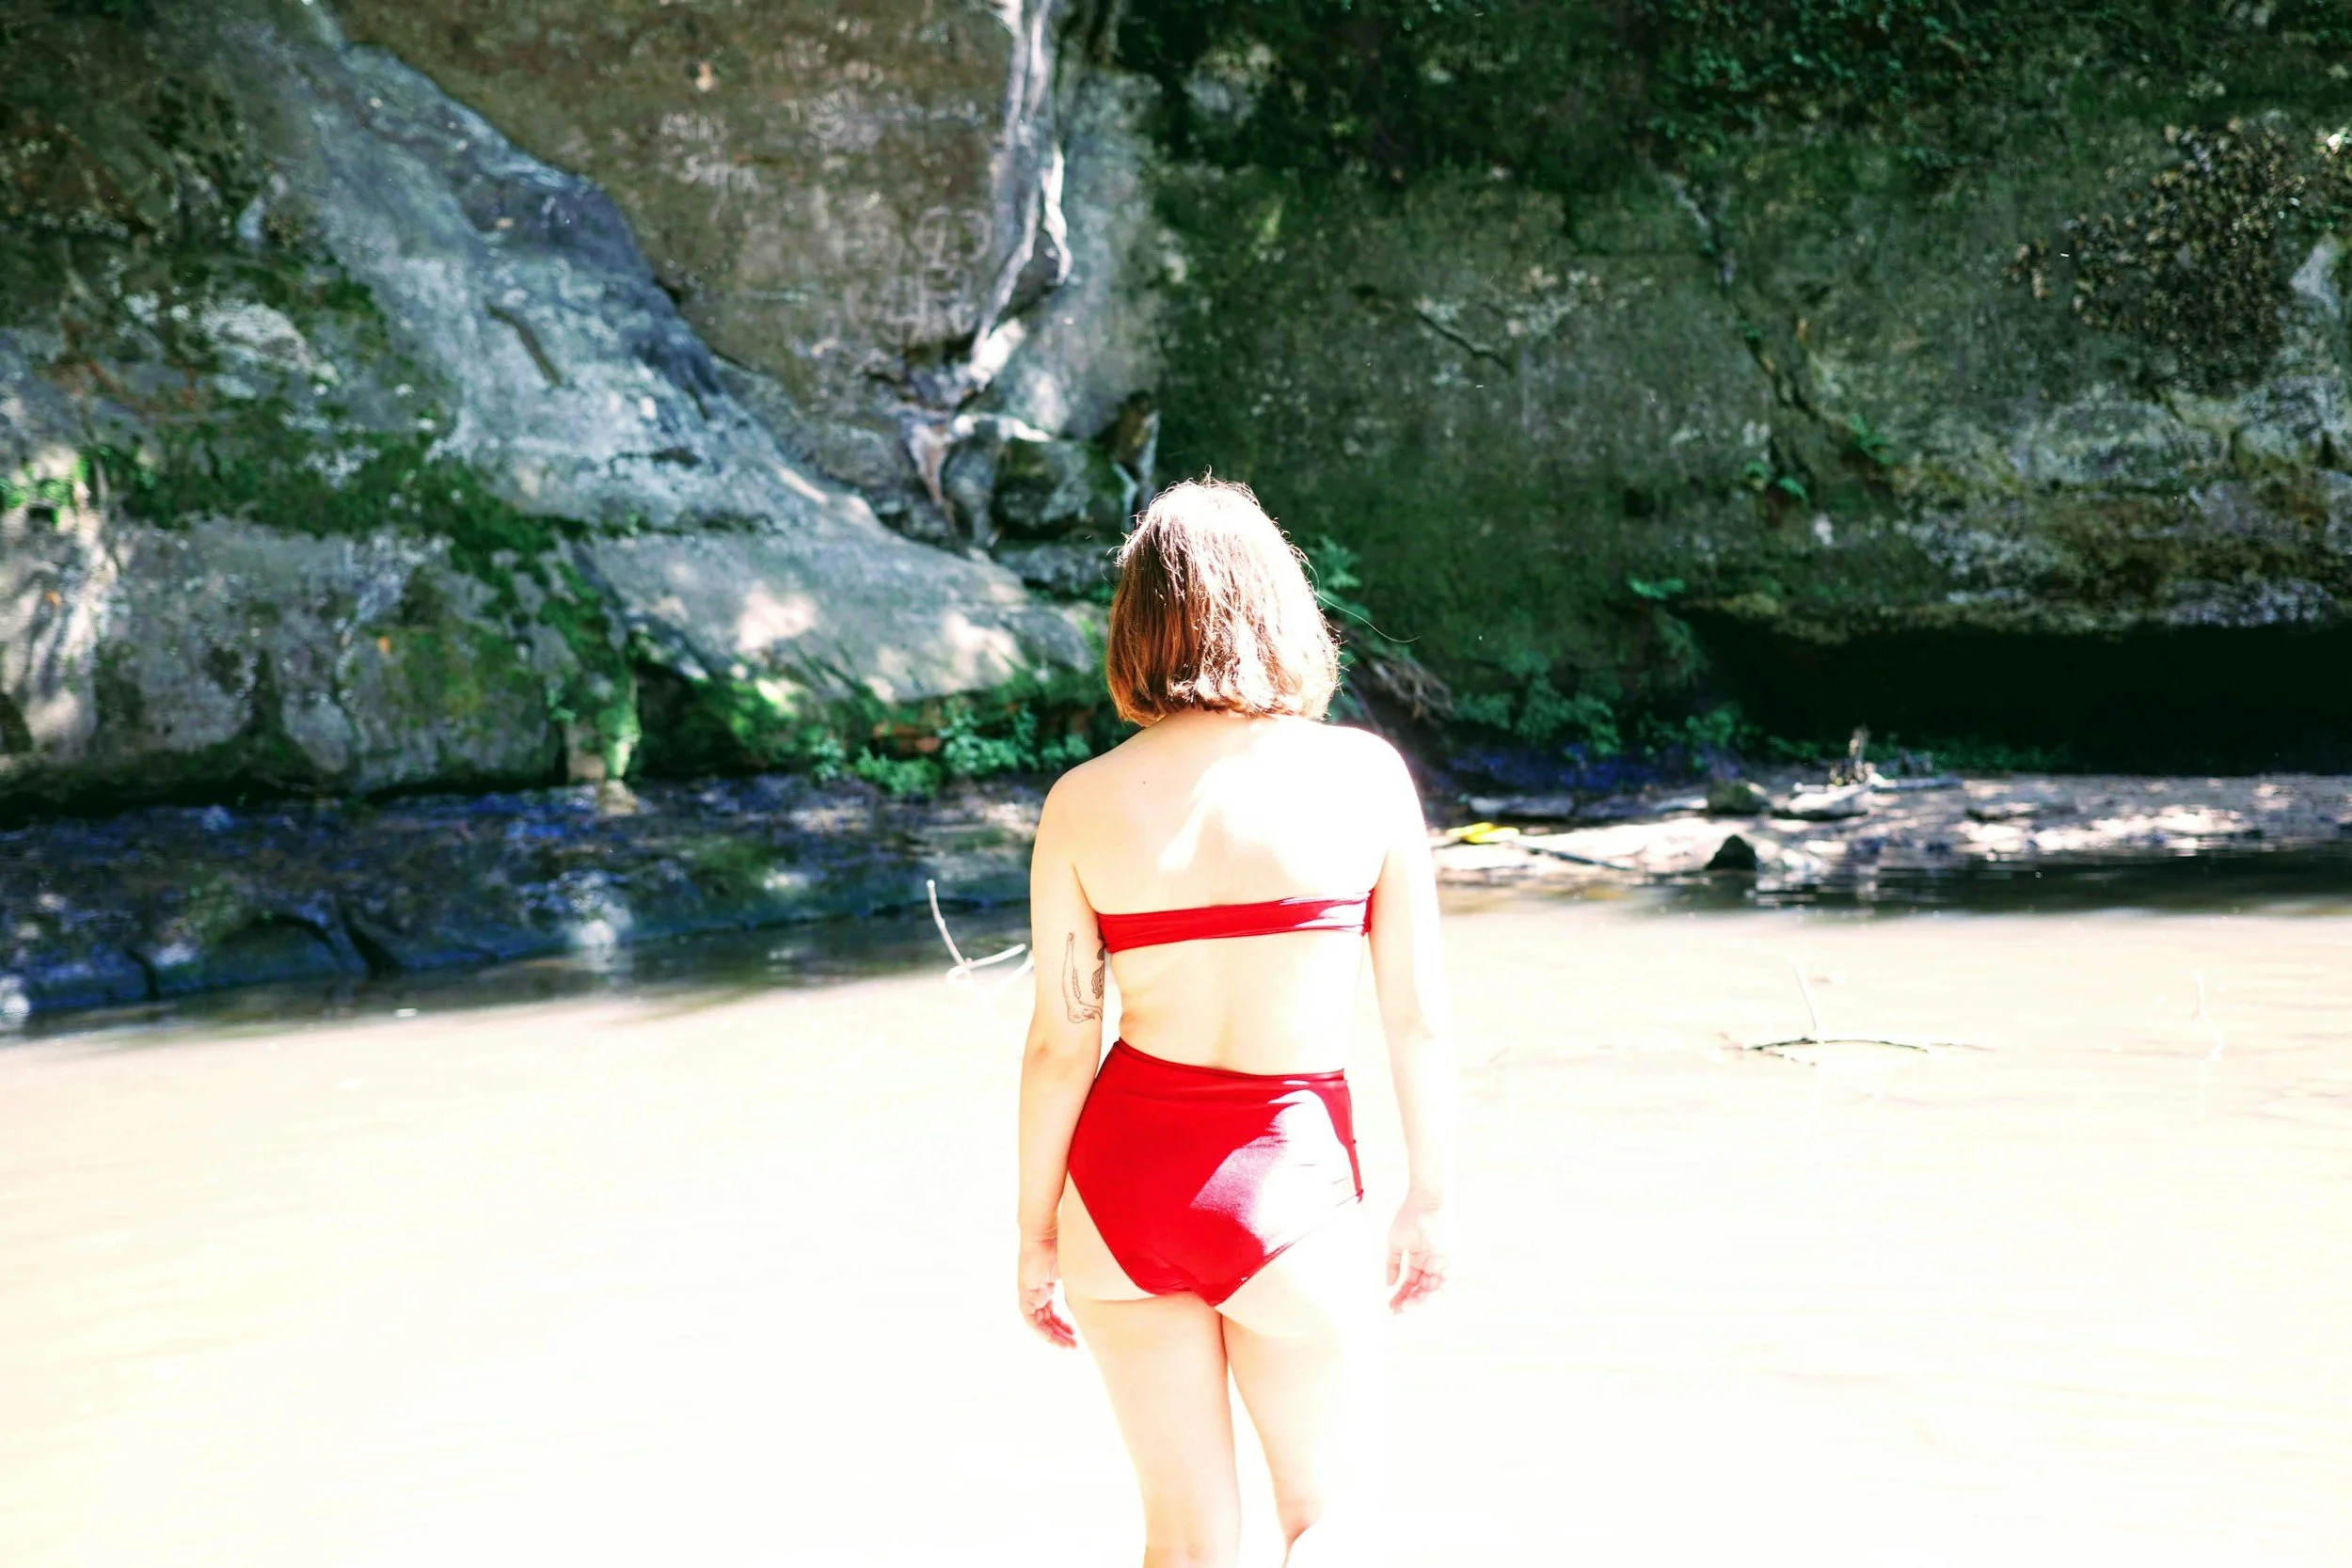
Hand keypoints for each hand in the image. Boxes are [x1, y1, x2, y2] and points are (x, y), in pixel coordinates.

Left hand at [1018, 1233, 1075, 1347]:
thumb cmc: (1059, 1248)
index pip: (1052, 1313)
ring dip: (1053, 1336)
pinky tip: (1053, 1338)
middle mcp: (1036, 1294)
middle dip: (1060, 1335)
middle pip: (1046, 1321)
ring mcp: (1029, 1295)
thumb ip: (1075, 1292)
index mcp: (1046, 1287)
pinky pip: (1031, 1320)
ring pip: (1039, 1323)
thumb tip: (1082, 1309)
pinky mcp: (1025, 1295)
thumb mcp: (1072, 1274)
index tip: (1075, 1335)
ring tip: (1067, 1346)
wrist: (1043, 1236)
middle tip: (1073, 1346)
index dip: (1063, 1325)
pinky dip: (1042, 1330)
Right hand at [1385, 1196, 1451, 1312]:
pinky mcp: (1453, 1262)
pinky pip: (1447, 1284)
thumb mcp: (1396, 1244)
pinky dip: (1436, 1293)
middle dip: (1411, 1303)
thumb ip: (1393, 1265)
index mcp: (1419, 1262)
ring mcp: (1442, 1265)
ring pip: (1435, 1292)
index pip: (1410, 1285)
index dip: (1401, 1297)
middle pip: (1422, 1292)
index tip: (1390, 1307)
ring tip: (1409, 1307)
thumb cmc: (1409, 1218)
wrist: (1424, 1202)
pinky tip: (1423, 1298)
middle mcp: (1432, 1266)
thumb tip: (1388, 1285)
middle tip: (1399, 1311)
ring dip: (1422, 1302)